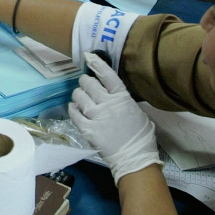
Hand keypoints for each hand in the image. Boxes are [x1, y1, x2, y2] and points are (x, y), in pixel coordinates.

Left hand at [69, 54, 160, 182]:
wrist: (135, 158)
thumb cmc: (140, 136)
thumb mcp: (137, 112)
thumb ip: (123, 100)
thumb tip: (113, 92)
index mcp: (123, 98)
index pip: (108, 75)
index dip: (97, 63)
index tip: (88, 56)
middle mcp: (108, 104)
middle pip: (88, 83)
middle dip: (85, 82)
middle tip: (86, 86)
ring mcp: (97, 116)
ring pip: (79, 96)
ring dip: (78, 95)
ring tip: (81, 99)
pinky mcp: (88, 129)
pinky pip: (74, 113)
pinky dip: (73, 108)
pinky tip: (75, 109)